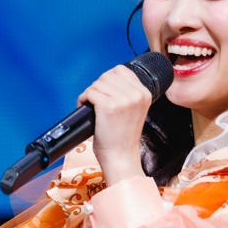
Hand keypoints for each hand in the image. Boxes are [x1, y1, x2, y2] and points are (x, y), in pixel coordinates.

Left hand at [81, 63, 153, 185]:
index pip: (121, 70)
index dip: (107, 79)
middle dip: (97, 87)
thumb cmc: (122, 138)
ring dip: (89, 93)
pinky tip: (85, 108)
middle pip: (107, 75)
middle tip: (94, 101)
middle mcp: (136, 95)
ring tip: (90, 106)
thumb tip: (107, 80)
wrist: (121, 157)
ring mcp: (123, 100)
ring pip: (97, 83)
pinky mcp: (109, 106)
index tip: (104, 92)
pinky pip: (90, 93)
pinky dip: (83, 99)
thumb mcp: (134, 110)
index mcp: (145, 93)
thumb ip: (127, 94)